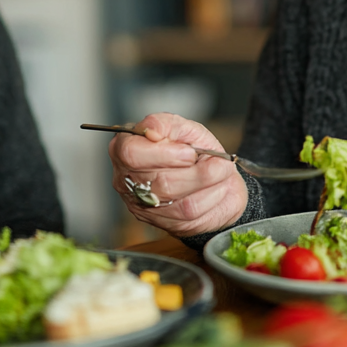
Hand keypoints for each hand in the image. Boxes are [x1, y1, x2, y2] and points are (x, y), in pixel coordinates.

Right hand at [109, 113, 248, 237]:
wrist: (212, 177)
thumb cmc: (192, 149)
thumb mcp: (184, 128)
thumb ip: (167, 124)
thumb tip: (152, 131)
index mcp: (124, 148)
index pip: (131, 154)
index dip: (164, 154)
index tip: (190, 152)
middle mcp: (127, 179)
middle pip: (160, 181)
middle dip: (196, 172)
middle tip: (216, 162)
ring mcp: (143, 204)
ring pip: (177, 202)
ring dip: (207, 184)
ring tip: (221, 172)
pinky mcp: (162, 222)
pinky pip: (190, 214)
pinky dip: (211, 198)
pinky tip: (217, 188)